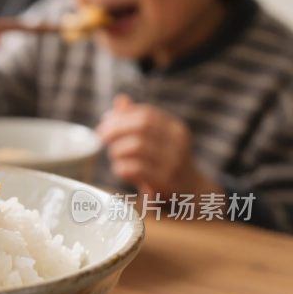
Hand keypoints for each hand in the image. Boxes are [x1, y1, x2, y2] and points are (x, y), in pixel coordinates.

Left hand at [97, 95, 222, 196]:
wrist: (190, 192)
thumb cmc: (165, 163)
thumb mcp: (157, 139)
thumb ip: (138, 120)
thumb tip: (120, 101)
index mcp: (175, 128)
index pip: (145, 114)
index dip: (120, 117)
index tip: (104, 125)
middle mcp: (178, 143)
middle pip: (140, 127)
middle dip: (115, 130)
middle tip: (102, 138)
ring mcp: (173, 163)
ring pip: (136, 147)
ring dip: (117, 150)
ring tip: (115, 157)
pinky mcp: (165, 182)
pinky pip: (135, 169)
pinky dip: (121, 168)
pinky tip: (120, 170)